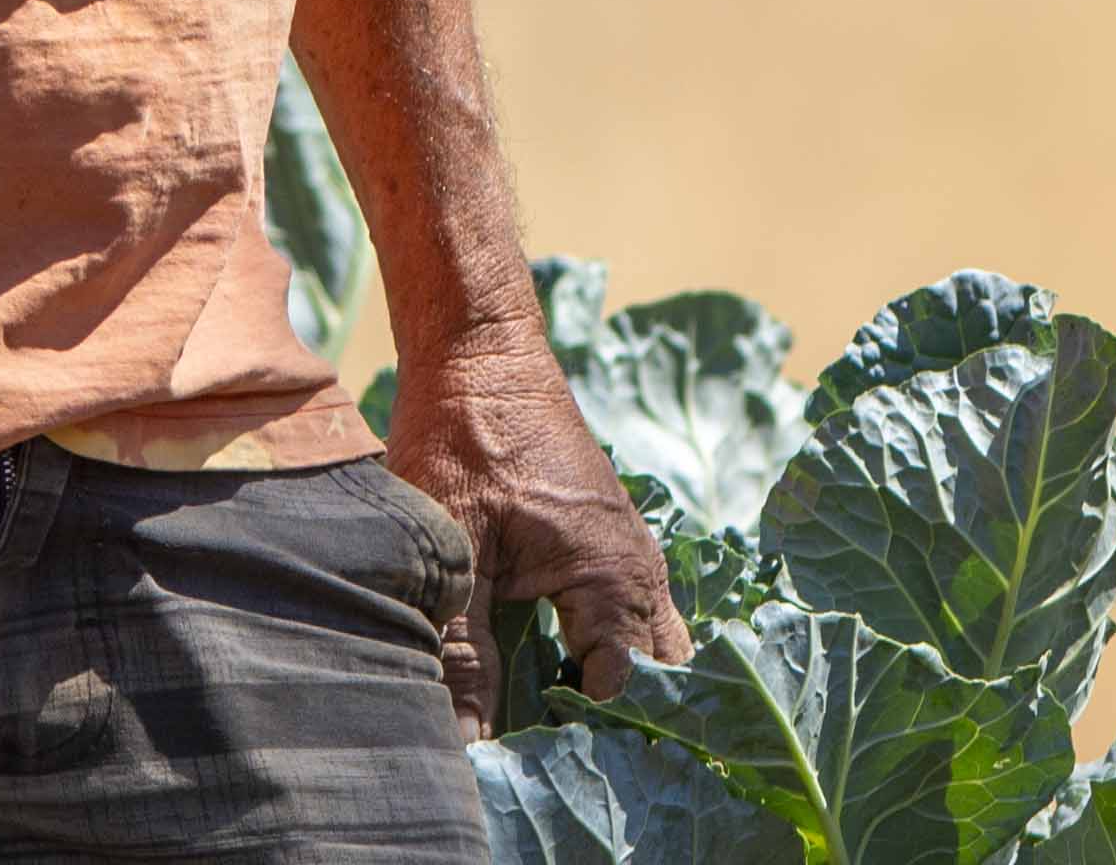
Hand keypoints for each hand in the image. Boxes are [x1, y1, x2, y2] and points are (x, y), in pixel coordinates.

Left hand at [385, 319, 690, 729]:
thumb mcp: (453, 548)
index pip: (622, 690)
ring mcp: (632, 554)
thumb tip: (469, 747)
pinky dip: (615, 653)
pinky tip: (570, 678)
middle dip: (627, 719)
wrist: (482, 356)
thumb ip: (463, 651)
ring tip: (574, 728)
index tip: (537, 758)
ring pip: (656, 647)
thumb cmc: (465, 440)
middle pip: (662, 675)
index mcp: (611, 575)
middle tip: (574, 752)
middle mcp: (639, 569)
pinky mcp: (612, 546)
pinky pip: (637, 618)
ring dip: (624, 688)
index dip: (581, 733)